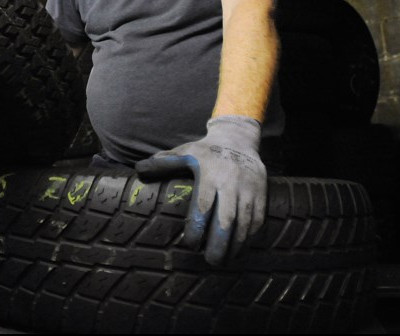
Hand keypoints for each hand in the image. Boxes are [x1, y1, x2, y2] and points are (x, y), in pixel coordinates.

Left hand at [134, 115, 266, 265]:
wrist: (238, 138)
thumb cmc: (206, 151)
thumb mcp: (185, 152)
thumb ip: (163, 163)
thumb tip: (138, 170)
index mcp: (209, 175)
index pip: (203, 207)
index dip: (197, 228)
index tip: (191, 245)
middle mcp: (230, 184)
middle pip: (226, 220)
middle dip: (219, 243)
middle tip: (211, 261)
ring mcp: (248, 190)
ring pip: (245, 223)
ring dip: (236, 244)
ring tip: (225, 260)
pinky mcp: (262, 193)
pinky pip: (258, 220)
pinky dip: (250, 237)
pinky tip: (240, 249)